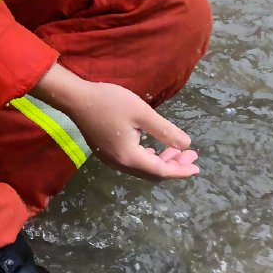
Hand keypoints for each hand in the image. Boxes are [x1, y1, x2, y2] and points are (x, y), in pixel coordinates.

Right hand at [32, 63, 198, 180]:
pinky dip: (147, 158)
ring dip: (161, 162)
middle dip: (174, 165)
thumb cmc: (109, 102)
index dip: (181, 170)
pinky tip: (152, 147)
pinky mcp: (106, 152)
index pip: (161, 171)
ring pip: (142, 169)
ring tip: (175, 150)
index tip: (197, 166)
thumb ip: (165, 131)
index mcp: (130, 157)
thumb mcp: (142, 113)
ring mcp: (111, 159)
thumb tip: (185, 145)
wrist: (76, 98)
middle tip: (190, 154)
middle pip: (152, 173)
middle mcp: (120, 163)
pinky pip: (132, 163)